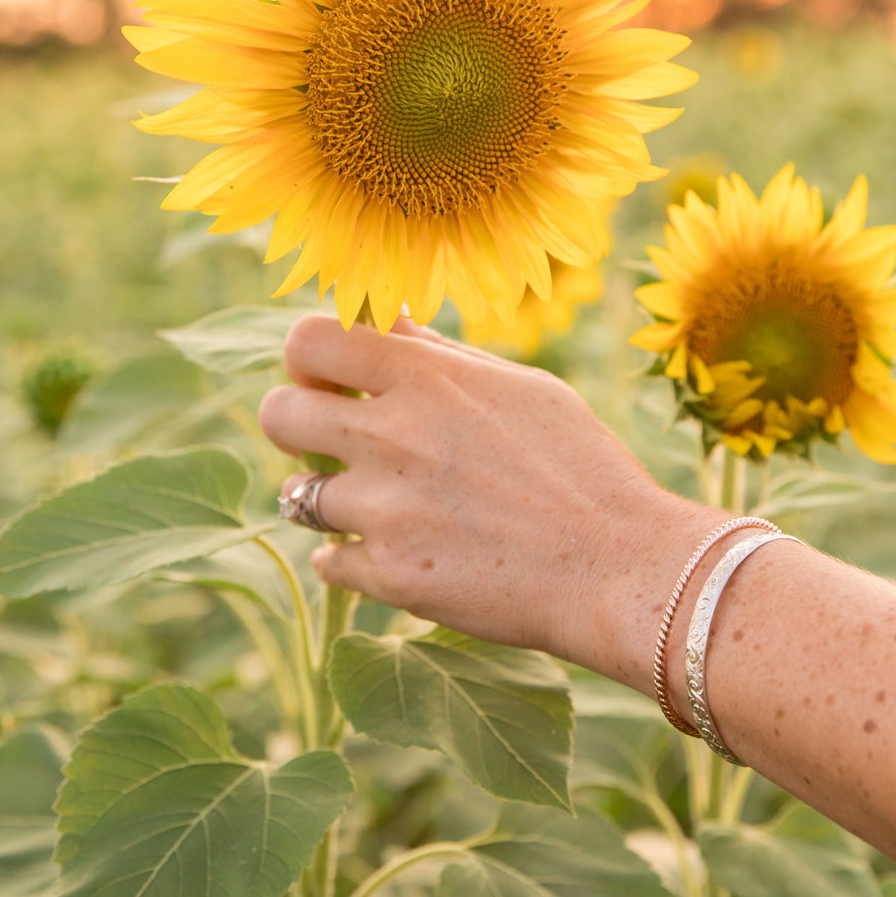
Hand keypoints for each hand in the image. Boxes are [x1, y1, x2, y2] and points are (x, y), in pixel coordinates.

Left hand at [258, 314, 713, 678]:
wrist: (617, 567)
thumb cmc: (582, 468)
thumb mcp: (521, 387)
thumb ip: (441, 355)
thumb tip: (385, 319)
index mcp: (426, 378)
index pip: (308, 340)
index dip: (309, 359)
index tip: (331, 379)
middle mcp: (393, 437)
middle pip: (278, 413)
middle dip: (296, 424)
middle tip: (332, 442)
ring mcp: (386, 511)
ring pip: (295, 496)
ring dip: (327, 499)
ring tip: (380, 505)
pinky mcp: (390, 576)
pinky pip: (327, 561)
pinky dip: (351, 560)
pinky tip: (397, 552)